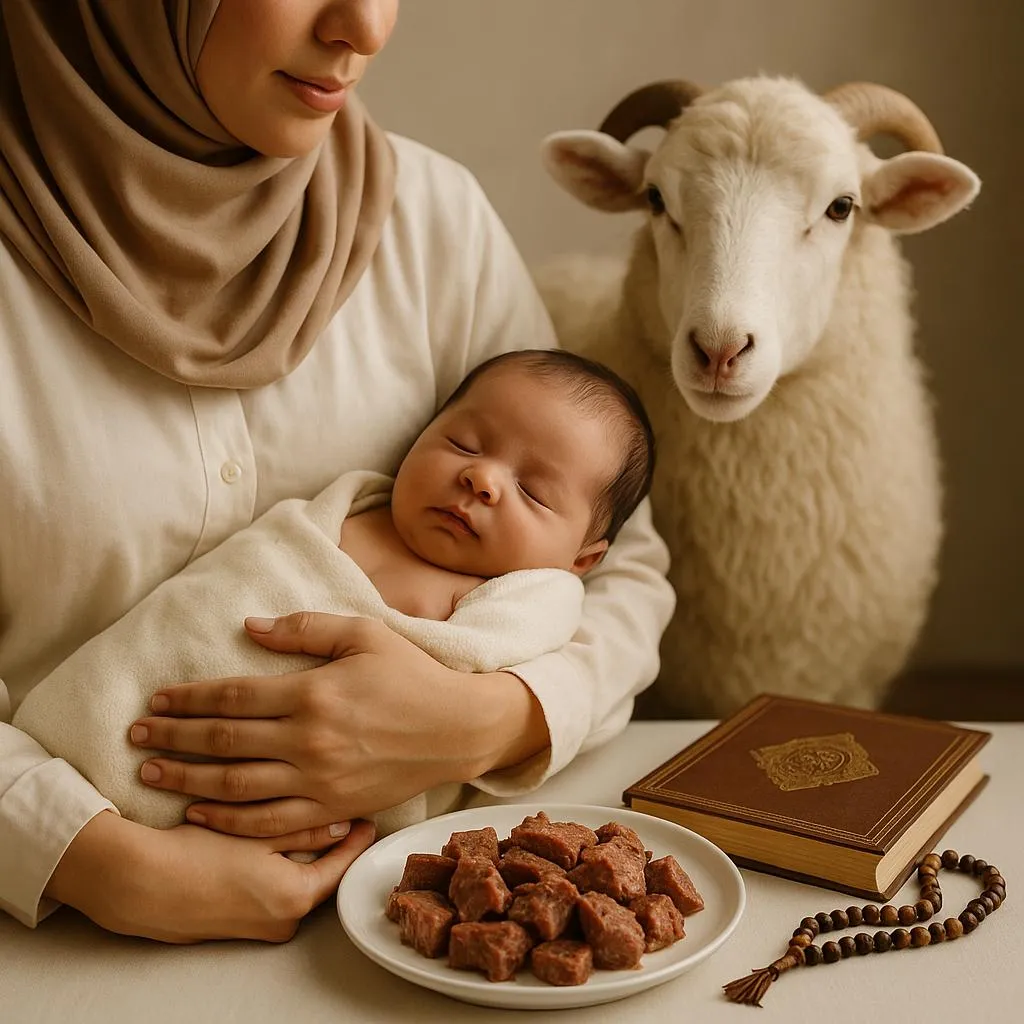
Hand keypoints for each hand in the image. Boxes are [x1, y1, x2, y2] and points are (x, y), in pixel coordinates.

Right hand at [45, 810, 374, 942]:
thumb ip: (303, 829)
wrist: (137, 884)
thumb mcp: (257, 833)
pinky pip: (268, 894)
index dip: (355, 840)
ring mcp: (257, 929)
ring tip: (305, 823)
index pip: (340, 867)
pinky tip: (267, 846)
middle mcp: (282, 921)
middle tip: (341, 814)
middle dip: (329, 848)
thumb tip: (341, 823)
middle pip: (320, 878)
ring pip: (293, 885)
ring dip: (300, 857)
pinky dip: (274, 870)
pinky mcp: (233, 927)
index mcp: (295, 897)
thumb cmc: (196, 854)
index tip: (367, 819)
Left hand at [129, 613, 548, 837]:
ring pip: (235, 787)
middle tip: (135, 737)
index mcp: (314, 693)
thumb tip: (250, 626)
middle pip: (223, 743)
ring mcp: (319, 781)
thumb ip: (304, 629)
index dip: (189, 699)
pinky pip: (269, 823)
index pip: (233, 696)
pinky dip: (228, 820)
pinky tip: (199, 812)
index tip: (157, 700)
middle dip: (173, 739)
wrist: (457, 729)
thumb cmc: (410, 675)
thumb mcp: (363, 634)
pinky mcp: (331, 809)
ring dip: (186, 781)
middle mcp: (309, 740)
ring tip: (150, 774)